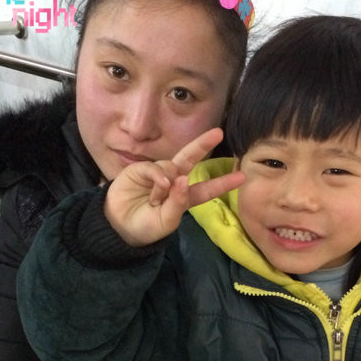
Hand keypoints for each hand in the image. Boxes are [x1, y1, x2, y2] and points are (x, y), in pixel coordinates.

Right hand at [104, 128, 244, 245]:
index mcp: (184, 197)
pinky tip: (156, 187)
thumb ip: (178, 202)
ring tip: (154, 200)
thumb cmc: (146, 227)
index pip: (206, 188)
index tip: (242, 176)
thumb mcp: (166, 221)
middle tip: (218, 132)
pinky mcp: (141, 170)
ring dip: (167, 183)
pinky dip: (158, 176)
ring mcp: (157, 174)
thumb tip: (183, 178)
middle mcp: (173, 181)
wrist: (119, 227)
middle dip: (202, 145)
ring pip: (171, 167)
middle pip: (190, 160)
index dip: (222, 182)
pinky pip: (155, 167)